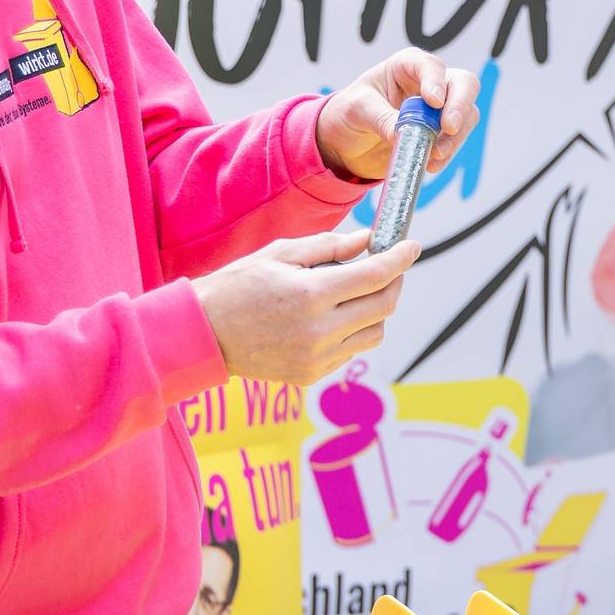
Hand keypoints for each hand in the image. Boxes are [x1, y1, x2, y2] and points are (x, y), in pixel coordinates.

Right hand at [193, 231, 417, 385]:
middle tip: (388, 267)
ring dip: (376, 310)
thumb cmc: (238, 286)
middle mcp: (319, 331)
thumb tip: (369, 241)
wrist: (202, 333)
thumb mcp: (281, 254)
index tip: (412, 246)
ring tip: (354, 292)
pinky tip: (331, 316)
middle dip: (394, 282)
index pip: (375, 276)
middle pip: (384, 307)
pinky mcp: (311, 374)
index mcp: (311, 295)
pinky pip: (351, 350)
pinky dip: (353, 330)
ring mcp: (317, 357)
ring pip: (375, 333)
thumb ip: (330, 246)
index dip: (400, 258)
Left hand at [315, 48, 481, 181]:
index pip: (431, 66)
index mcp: (407, 66)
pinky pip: (456, 141)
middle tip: (450, 128)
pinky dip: (447, 154)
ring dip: (454, 137)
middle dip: (460, 106)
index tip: (433, 102)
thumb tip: (401, 134)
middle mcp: (430, 82)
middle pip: (464, 85)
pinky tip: (430, 165)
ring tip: (433, 155)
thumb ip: (380, 117)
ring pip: (467, 116)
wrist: (348, 143)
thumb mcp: (357, 110)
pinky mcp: (441, 134)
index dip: (436, 82)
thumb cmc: (349, 113)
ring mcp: (440, 109)